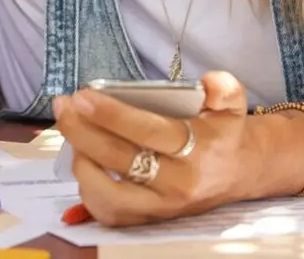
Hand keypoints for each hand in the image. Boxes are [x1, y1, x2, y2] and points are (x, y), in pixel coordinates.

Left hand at [54, 72, 292, 227]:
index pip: (148, 132)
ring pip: (107, 194)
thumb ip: (224, 87)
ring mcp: (160, 208)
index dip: (111, 114)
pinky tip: (82, 159)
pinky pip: (109, 213)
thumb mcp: (232, 103)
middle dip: (83, 131)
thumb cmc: (225, 133)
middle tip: (63, 106)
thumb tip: (207, 82)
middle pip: (119, 159)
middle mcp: (177, 185)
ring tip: (72, 132)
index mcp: (197, 153)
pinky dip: (87, 188)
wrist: (239, 172)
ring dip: (81, 161)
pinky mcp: (148, 221)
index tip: (82, 95)